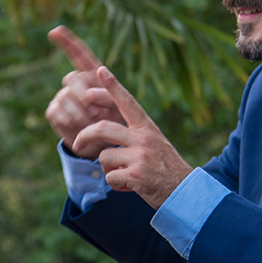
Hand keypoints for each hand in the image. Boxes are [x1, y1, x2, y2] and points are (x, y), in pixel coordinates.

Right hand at [46, 26, 127, 155]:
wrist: (106, 146)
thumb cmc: (119, 123)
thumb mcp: (122, 108)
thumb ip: (110, 97)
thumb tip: (89, 95)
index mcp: (93, 75)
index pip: (79, 54)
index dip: (67, 42)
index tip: (55, 31)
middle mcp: (76, 82)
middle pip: (73, 79)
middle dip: (85, 97)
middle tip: (98, 115)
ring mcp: (63, 96)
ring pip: (65, 98)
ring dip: (80, 115)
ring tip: (92, 125)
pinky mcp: (54, 112)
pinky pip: (57, 113)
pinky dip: (70, 123)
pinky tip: (79, 129)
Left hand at [70, 65, 192, 209]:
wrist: (185, 192)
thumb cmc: (166, 169)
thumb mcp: (154, 145)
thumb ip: (134, 137)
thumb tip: (106, 134)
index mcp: (147, 128)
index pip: (127, 102)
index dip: (113, 86)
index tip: (100, 70)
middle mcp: (143, 138)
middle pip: (103, 128)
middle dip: (85, 135)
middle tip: (76, 144)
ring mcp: (140, 156)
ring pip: (104, 157)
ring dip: (108, 169)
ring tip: (124, 175)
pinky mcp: (136, 174)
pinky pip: (110, 177)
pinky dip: (115, 184)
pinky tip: (129, 186)